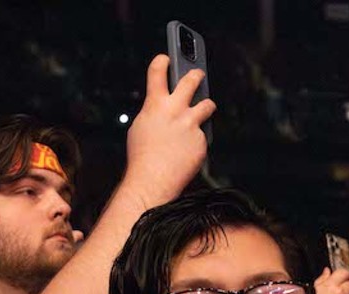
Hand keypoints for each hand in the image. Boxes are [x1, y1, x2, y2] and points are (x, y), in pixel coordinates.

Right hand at [122, 55, 215, 208]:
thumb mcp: (141, 128)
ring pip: (207, 105)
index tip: (166, 58)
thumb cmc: (143, 158)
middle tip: (198, 73)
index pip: (157, 72)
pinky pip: (203, 136)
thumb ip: (154, 113)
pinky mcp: (201, 140)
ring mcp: (191, 124)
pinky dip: (196, 142)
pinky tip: (187, 151)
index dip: (162, 61)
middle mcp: (175, 110)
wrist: (154, 180)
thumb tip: (164, 108)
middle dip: (196, 73)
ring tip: (205, 107)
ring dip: (206, 105)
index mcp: (155, 105)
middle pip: (191, 80)